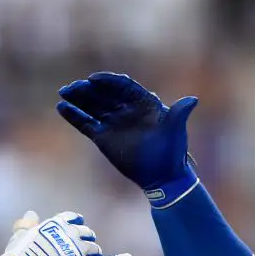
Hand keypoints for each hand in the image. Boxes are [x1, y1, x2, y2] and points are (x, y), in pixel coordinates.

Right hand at [0, 210, 134, 255]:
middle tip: (76, 252)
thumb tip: (31, 213)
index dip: (75, 225)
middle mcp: (72, 234)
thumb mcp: (19, 235)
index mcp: (57, 224)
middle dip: (84, 242)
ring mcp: (81, 251)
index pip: (72, 219)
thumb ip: (26, 223)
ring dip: (91, 254)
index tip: (76, 227)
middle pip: (86, 235)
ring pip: (94, 249)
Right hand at [56, 72, 197, 195]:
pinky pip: (86, 123)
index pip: (123, 86)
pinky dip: (74, 116)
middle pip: (104, 93)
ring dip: (78, 98)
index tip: (93, 79)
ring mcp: (113, 122)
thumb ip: (179, 114)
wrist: (163, 176)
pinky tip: (61, 108)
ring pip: (92, 106)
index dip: (108, 81)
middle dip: (87, 89)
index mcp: (143, 103)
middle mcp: (126, 109)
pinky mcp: (103, 137)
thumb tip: (193, 100)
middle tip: (72, 87)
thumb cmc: (171, 152)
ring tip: (63, 92)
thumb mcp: (175, 131)